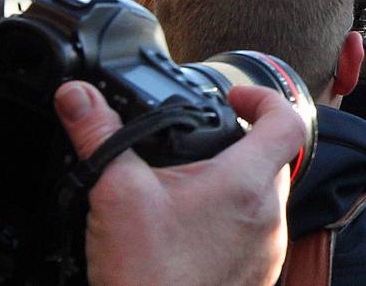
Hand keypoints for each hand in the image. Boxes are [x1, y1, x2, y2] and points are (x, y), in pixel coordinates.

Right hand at [55, 81, 304, 285]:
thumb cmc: (148, 277)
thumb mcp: (116, 195)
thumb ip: (100, 137)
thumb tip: (79, 97)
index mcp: (246, 183)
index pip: (286, 119)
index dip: (264, 98)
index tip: (234, 97)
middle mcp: (269, 213)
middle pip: (272, 158)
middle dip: (240, 144)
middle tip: (201, 144)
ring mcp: (268, 247)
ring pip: (264, 197)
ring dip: (233, 186)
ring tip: (189, 191)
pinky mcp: (259, 273)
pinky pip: (256, 233)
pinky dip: (231, 223)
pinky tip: (192, 232)